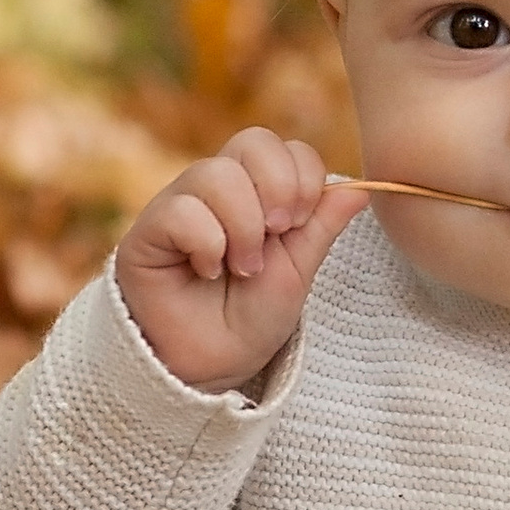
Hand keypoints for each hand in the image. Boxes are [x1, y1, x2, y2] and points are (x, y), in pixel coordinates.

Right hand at [115, 131, 365, 392]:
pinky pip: (181, 210)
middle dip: (278, 188)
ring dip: (243, 227)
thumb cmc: (249, 320)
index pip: (283, 147)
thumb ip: (322, 226)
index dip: (303, 176)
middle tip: (278, 234)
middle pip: (252, 142)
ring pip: (216, 174)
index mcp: (253, 191)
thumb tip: (362, 188)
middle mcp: (215, 189)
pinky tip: (205, 271)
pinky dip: (206, 243)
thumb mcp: (298, 271)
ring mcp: (178, 204)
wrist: (209, 368)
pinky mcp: (147, 230)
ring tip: (243, 267)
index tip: (303, 223)